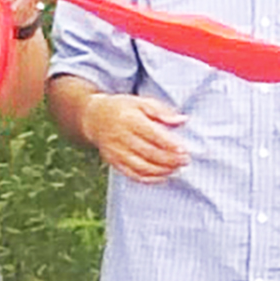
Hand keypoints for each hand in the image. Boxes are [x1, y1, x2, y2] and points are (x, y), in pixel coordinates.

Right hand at [72, 91, 191, 182]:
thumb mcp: (142, 102)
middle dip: (170, 159)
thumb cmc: (122, 108)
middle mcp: (122, 137)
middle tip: (185, 161)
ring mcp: (116, 151)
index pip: (153, 134)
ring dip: (162, 170)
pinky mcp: (114, 161)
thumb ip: (162, 111)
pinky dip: (149, 178)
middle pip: (149, 152)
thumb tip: (183, 119)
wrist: (94, 118)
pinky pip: (132, 174)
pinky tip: (162, 177)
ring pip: (142, 166)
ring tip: (177, 169)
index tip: (184, 150)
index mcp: (130, 119)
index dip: (170, 144)